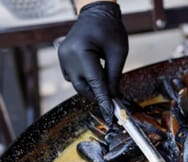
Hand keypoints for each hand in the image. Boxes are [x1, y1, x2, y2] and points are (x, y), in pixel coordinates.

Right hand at [58, 1, 127, 123]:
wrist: (96, 14)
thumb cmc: (110, 30)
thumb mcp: (118, 53)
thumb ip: (115, 76)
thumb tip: (114, 97)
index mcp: (81, 52)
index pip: (95, 83)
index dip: (104, 100)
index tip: (110, 114)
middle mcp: (67, 56)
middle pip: (83, 87)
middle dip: (98, 95)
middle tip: (114, 102)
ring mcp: (62, 58)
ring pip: (78, 84)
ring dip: (92, 89)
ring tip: (107, 85)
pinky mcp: (63, 59)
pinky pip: (74, 77)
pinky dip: (86, 81)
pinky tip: (97, 75)